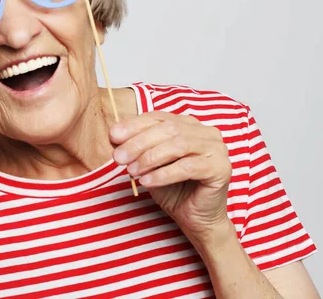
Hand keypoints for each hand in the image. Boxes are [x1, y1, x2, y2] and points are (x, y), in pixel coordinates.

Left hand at [110, 111, 232, 241]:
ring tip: (132, 171)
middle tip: (119, 158)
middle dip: (138, 143)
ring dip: (150, 158)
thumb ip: (136, 147)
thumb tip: (114, 135)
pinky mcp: (221, 168)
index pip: (158, 118)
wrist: (195, 218)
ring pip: (178, 145)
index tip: (113, 136)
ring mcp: (217, 148)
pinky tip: (147, 182)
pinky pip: (188, 167)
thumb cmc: (173, 189)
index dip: (134, 125)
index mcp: (188, 124)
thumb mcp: (149, 164)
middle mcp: (206, 132)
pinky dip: (164, 174)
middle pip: (167, 129)